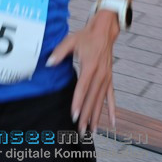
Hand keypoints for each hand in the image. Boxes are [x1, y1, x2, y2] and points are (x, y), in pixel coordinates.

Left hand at [45, 13, 118, 134]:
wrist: (104, 32)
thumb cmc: (86, 36)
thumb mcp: (70, 40)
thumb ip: (59, 52)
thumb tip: (49, 62)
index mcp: (90, 66)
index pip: (82, 88)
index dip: (78, 102)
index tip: (74, 115)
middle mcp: (100, 74)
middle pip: (92, 99)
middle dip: (86, 115)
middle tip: (80, 130)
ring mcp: (107, 78)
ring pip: (101, 101)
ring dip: (96, 116)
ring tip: (91, 130)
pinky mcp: (110, 79)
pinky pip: (111, 97)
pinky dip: (112, 110)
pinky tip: (113, 122)